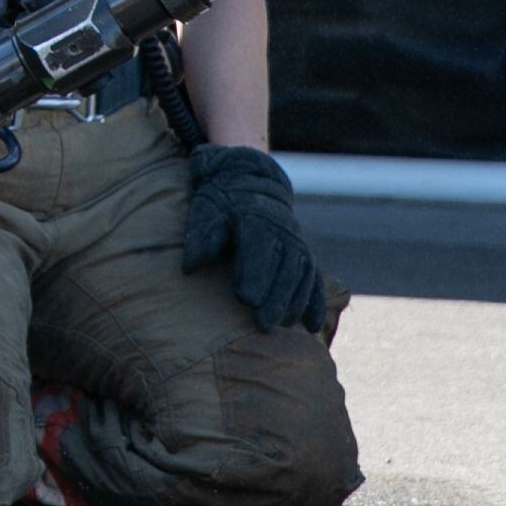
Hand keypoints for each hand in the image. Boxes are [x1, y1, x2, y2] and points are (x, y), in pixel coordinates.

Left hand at [181, 144, 327, 333]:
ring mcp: (296, 243)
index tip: (244, 298)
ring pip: (302, 273)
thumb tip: (190, 266)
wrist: (248, 179)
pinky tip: (312, 326)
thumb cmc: (220, 201)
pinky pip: (314, 279)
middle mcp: (282, 230)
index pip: (259, 246)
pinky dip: (315, 302)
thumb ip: (201, 237)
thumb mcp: (205, 210)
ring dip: (293, 301)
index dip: (254, 273)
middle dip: (275, 296)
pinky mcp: (303, 256)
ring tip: (281, 325)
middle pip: (285, 265)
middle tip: (262, 324)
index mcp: (255, 217)